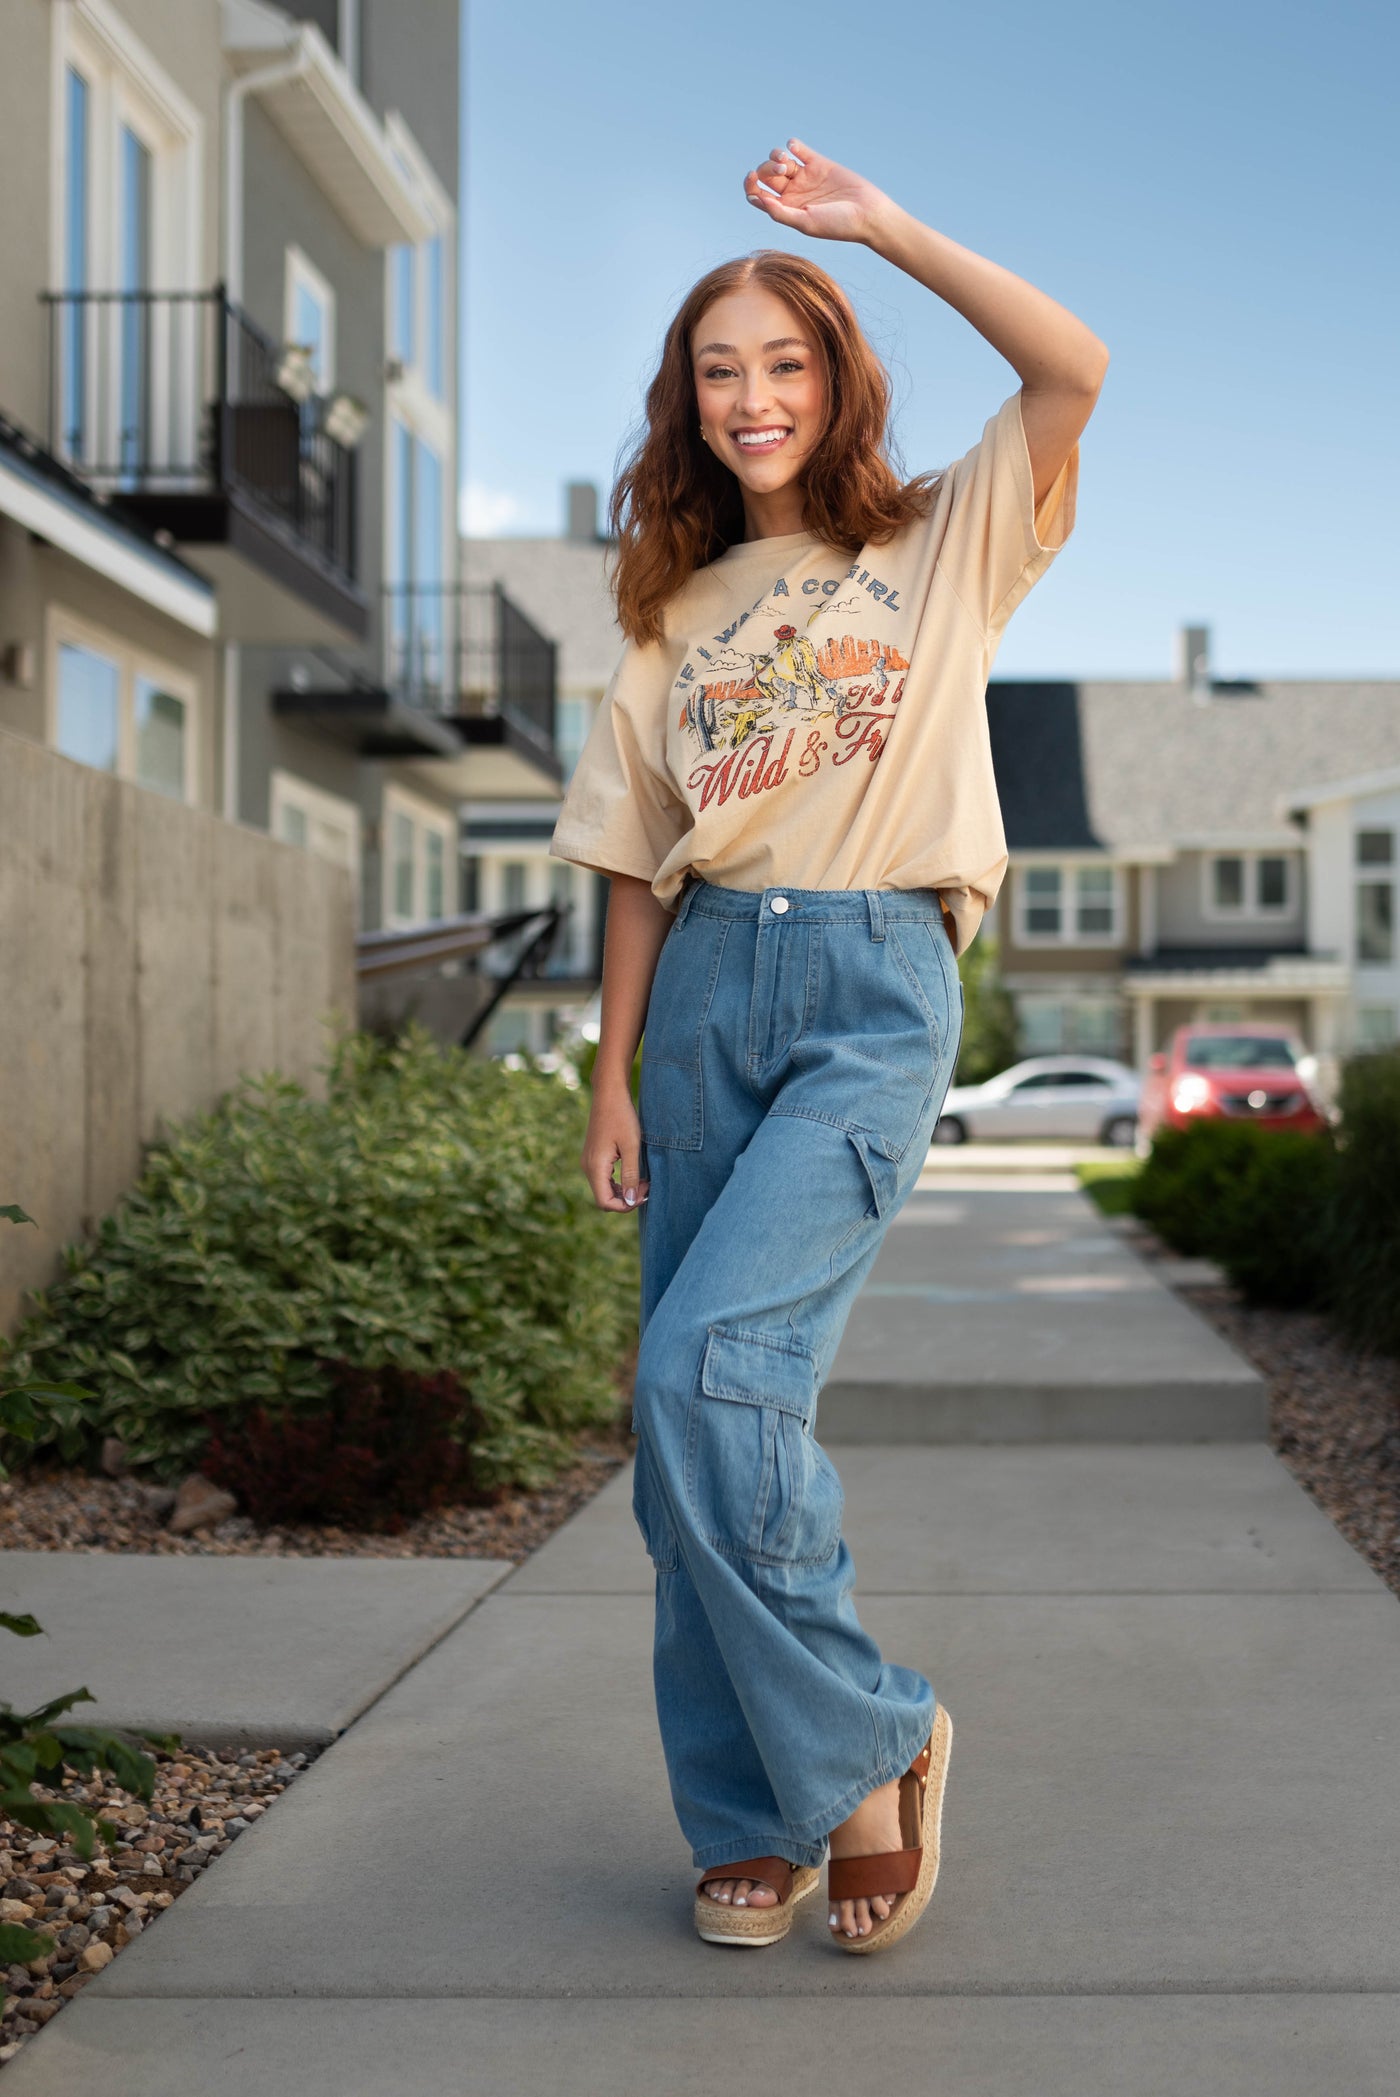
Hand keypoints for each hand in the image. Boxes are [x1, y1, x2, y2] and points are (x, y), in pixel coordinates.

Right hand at [581, 1085, 649, 1214]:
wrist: (609, 1094)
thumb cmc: (622, 1117)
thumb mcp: (631, 1147)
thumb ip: (631, 1175)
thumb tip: (631, 1200)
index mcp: (595, 1167)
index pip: (605, 1202)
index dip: (625, 1206)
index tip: (644, 1194)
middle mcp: (587, 1167)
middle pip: (604, 1198)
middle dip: (626, 1199)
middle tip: (647, 1186)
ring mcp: (589, 1162)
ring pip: (604, 1189)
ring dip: (623, 1190)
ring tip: (643, 1180)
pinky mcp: (593, 1156)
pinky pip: (604, 1178)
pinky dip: (618, 1181)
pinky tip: (634, 1173)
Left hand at [743, 138, 894, 244]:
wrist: (866, 213)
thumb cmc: (837, 225)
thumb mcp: (805, 223)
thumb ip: (781, 213)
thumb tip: (760, 200)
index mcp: (785, 210)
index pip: (758, 195)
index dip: (750, 185)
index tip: (752, 177)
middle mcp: (792, 193)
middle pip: (766, 175)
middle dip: (767, 169)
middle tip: (782, 171)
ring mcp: (805, 177)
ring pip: (779, 160)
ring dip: (776, 156)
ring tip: (787, 161)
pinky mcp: (818, 163)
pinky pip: (800, 150)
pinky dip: (793, 145)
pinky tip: (794, 147)